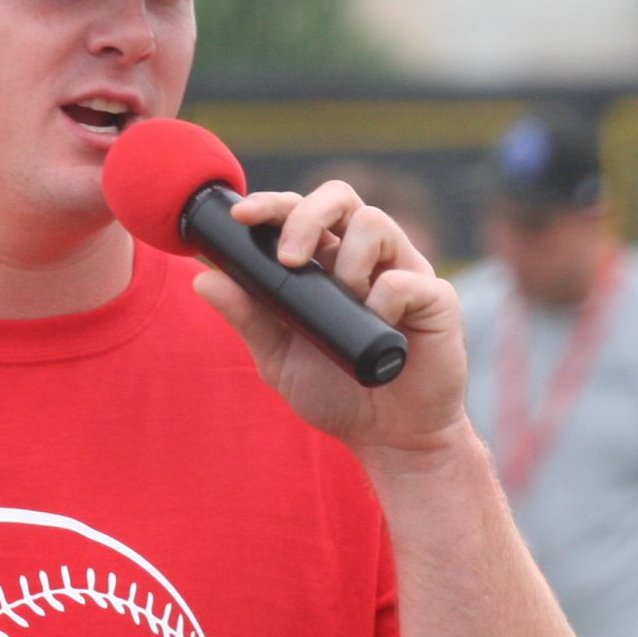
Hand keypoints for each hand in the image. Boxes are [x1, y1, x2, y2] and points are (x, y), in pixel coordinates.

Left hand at [188, 180, 468, 458]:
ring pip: (374, 222)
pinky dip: (383, 299)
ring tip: (345, 304)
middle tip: (288, 256)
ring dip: (347, 262)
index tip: (242, 216)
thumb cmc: (337, 394)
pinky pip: (405, 278)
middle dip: (306, 215)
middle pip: (339, 197)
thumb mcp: (279, 358)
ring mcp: (403, 272)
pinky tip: (377, 327)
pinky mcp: (436, 298)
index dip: (272, 204)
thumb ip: (248, 317)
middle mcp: (366, 258)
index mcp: (329, 263)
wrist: (390, 439)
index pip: (300, 211)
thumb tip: (202, 278)